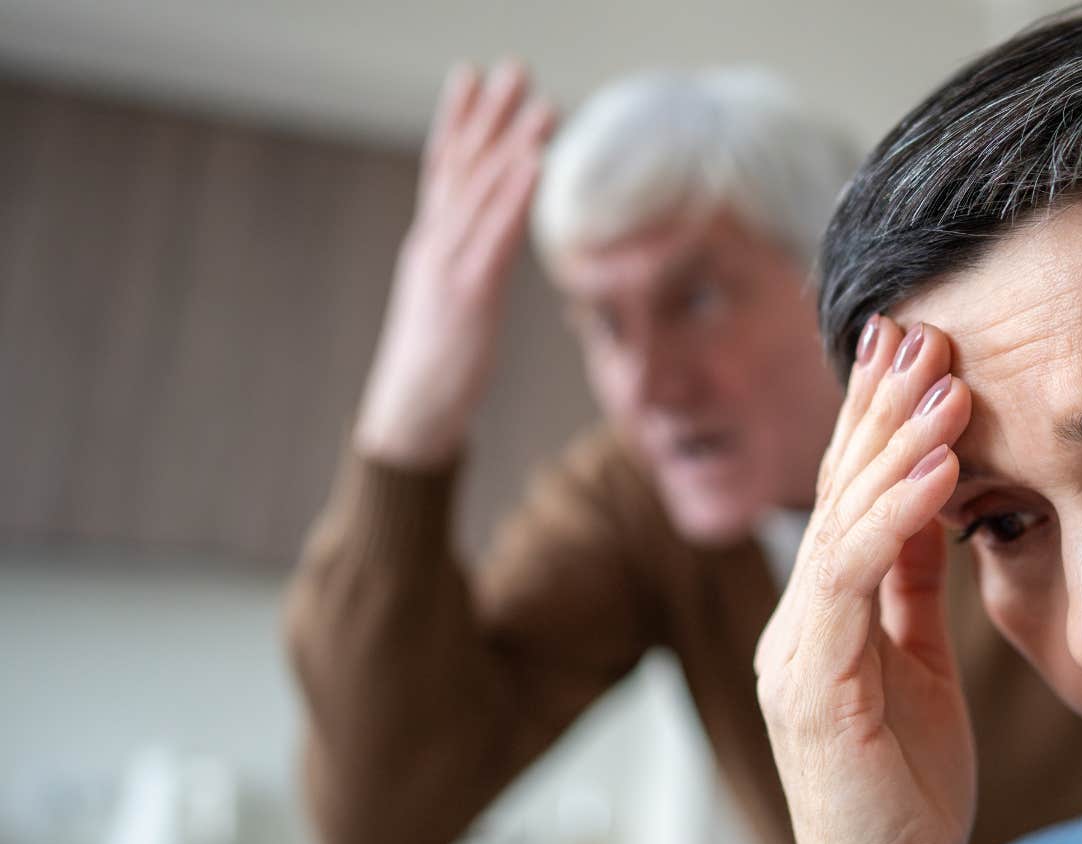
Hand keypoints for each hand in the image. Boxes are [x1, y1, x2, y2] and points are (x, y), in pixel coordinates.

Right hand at [355, 60, 555, 467]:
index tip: (472, 73)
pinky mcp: (467, 293)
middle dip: (488, 114)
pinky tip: (537, 164)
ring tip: (543, 103)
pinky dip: (516, 195)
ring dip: (514, 144)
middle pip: (463, 166)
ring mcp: (448, 265)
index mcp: (431, 243)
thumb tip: (492, 243)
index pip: (442, 167)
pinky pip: (495, 235)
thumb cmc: (438, 361)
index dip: (457, 119)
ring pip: (482, 192)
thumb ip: (468, 264)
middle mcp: (435, 243)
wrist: (411, 411)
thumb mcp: (453, 301)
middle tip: (513, 67)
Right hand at [754, 317, 974, 843]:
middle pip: (837, 491)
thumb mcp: (917, 664)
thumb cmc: (907, 787)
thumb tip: (931, 505)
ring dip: (894, 442)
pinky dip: (894, 516)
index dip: (877, 420)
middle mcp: (796, 620)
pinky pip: (848, 579)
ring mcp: (796, 650)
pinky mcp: (811, 684)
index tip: (913, 348)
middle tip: (920, 327)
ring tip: (941, 376)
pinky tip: (937, 466)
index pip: (849, 497)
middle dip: (879, 406)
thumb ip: (909, 586)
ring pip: (840, 521)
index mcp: (822, 615)